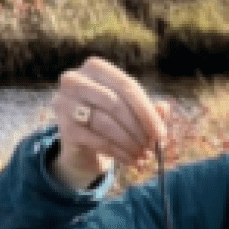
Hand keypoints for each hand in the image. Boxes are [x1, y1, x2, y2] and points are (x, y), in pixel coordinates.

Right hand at [51, 56, 168, 188]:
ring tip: (144, 155)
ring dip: (129, 143)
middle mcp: (75, 79)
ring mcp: (65, 102)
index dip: (147, 112)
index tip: (161, 134)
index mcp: (96, 68)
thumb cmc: (112, 119)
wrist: (82, 142)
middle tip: (152, 147)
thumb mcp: (132, 111)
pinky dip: (119, 153)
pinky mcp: (64, 127)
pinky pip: (97, 141)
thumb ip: (149, 108)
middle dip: (138, 129)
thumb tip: (164, 109)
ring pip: (105, 123)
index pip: (127, 86)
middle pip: (115, 103)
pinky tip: (131, 161)